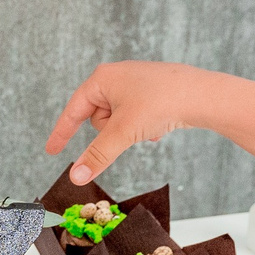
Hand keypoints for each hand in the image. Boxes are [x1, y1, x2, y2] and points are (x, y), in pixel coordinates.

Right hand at [44, 61, 213, 185]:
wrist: (202, 95)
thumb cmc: (160, 104)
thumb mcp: (123, 133)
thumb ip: (97, 155)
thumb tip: (75, 178)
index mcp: (102, 78)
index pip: (73, 110)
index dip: (62, 132)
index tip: (51, 150)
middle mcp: (116, 76)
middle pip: (98, 117)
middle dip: (112, 132)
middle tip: (129, 131)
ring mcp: (135, 83)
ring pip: (118, 120)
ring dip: (129, 131)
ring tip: (149, 127)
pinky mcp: (151, 91)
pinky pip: (135, 117)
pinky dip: (143, 126)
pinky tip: (160, 125)